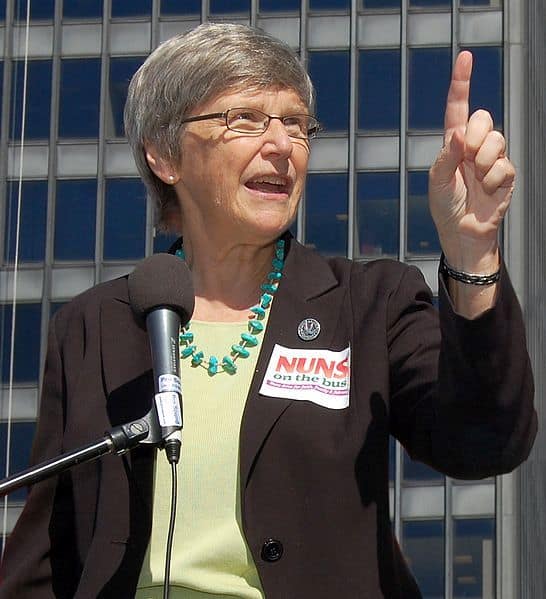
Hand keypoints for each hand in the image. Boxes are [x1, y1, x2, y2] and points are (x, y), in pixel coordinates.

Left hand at [428, 51, 514, 270]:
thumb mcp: (437, 181)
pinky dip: (491, 180)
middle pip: (483, 118)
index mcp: (454, 145)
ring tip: (475, 181)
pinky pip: (504, 165)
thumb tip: (460, 132)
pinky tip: (485, 192)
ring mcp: (492, 160)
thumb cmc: (445, 207)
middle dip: (474, 136)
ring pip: (497, 139)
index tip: (465, 58)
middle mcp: (475, 147)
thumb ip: (447, 155)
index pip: (458, 108)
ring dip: (482, 161)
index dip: (461, 83)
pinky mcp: (506, 176)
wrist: (461, 233)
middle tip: (466, 160)